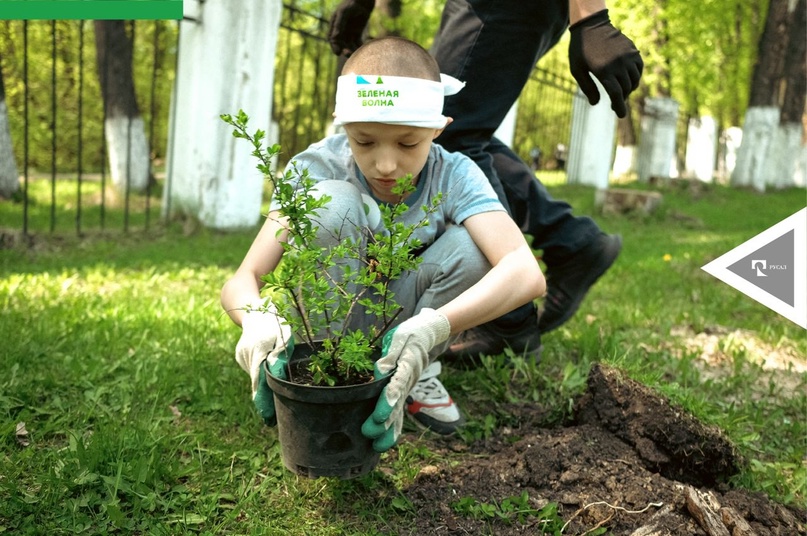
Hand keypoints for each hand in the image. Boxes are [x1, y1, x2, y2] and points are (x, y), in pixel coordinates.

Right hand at [235, 300, 292, 424]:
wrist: (253, 310)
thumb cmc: (273, 322)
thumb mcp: (283, 336)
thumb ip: (280, 354)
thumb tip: (276, 373)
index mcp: (258, 349)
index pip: (259, 379)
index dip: (262, 397)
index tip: (266, 414)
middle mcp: (246, 354)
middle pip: (256, 379)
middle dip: (263, 395)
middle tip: (270, 415)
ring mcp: (241, 355)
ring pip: (254, 373)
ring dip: (262, 380)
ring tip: (271, 385)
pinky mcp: (240, 355)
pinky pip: (251, 367)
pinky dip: (258, 370)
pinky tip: (265, 364)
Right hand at [328, 0, 374, 55]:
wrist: (362, 2)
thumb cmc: (350, 5)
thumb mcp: (343, 13)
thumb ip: (339, 24)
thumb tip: (334, 37)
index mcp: (334, 26)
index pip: (332, 39)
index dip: (334, 47)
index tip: (338, 52)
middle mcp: (341, 31)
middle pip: (340, 44)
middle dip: (343, 50)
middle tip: (348, 54)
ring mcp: (349, 32)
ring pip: (349, 45)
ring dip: (351, 50)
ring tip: (355, 54)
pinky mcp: (357, 33)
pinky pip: (357, 43)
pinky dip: (358, 47)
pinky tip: (362, 49)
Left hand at [361, 308, 449, 451]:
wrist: (430, 334)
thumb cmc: (411, 334)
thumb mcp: (400, 338)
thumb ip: (390, 355)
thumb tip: (380, 369)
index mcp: (406, 367)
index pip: (396, 387)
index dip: (387, 402)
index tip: (379, 416)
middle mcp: (408, 382)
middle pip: (396, 404)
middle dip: (383, 421)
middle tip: (368, 434)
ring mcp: (408, 388)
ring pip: (399, 412)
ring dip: (389, 430)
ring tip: (377, 446)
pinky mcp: (405, 390)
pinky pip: (401, 410)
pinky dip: (394, 426)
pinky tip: (385, 441)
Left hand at [568, 9, 642, 117]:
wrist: (591, 26)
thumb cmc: (580, 50)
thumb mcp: (577, 70)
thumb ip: (587, 87)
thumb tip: (596, 103)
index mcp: (604, 71)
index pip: (616, 94)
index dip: (619, 107)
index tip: (621, 115)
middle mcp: (619, 64)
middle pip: (626, 89)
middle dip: (621, 99)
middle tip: (616, 105)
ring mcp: (628, 56)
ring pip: (634, 80)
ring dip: (629, 89)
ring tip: (621, 92)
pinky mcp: (633, 51)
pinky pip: (639, 69)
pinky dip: (635, 77)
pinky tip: (628, 80)